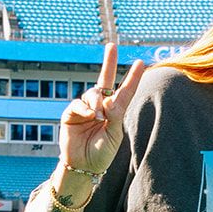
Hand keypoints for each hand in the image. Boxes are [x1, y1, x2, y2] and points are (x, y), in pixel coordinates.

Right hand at [57, 44, 145, 177]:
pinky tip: (90, 116)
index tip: (140, 62)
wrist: (83, 165)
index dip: (132, 77)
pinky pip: (78, 104)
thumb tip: (109, 99)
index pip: (125, 91)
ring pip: (92, 93)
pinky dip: (85, 108)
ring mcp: (85, 109)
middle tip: (112, 46)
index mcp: (115, 112)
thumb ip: (114, 116)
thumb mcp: (114, 136)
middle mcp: (101, 107)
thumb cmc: (102, 153)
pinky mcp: (71, 114)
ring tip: (98, 116)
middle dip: (109, 63)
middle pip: (105, 80)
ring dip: (97, 102)